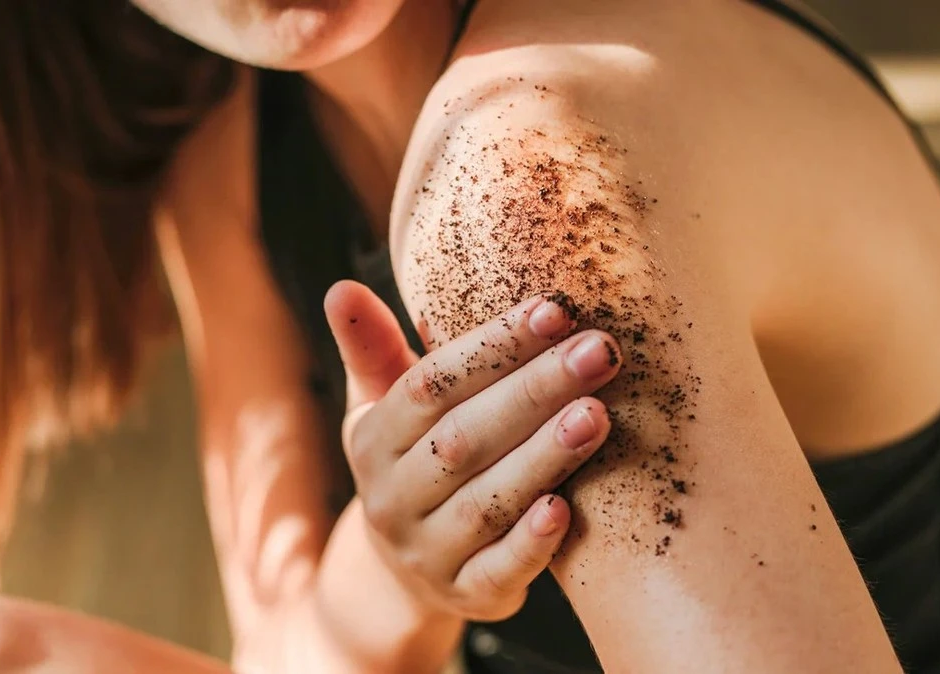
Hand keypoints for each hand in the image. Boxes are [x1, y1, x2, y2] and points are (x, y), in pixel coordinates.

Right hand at [324, 281, 620, 621]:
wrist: (406, 573)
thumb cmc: (414, 464)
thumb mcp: (384, 409)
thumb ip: (374, 349)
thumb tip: (340, 288)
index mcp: (374, 439)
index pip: (429, 385)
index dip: (490, 347)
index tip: (552, 310)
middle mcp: (392, 497)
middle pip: (462, 438)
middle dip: (533, 391)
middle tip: (598, 352)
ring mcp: (427, 551)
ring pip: (485, 502)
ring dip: (543, 457)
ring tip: (598, 414)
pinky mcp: (467, 596)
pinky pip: (498, 571)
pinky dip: (530, 543)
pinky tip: (567, 509)